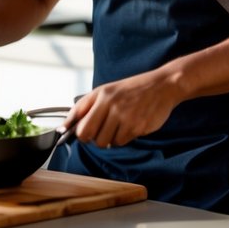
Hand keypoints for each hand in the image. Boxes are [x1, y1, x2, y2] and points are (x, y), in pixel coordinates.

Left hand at [63, 69, 181, 147]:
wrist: (162, 86)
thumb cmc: (133, 89)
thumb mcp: (107, 90)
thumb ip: (87, 106)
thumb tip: (66, 125)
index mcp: (101, 94)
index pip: (78, 118)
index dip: (73, 130)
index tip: (70, 134)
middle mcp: (111, 104)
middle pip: (87, 134)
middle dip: (90, 138)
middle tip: (97, 133)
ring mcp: (124, 116)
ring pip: (104, 141)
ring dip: (108, 138)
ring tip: (117, 126)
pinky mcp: (137, 127)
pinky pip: (120, 142)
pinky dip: (122, 138)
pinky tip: (128, 127)